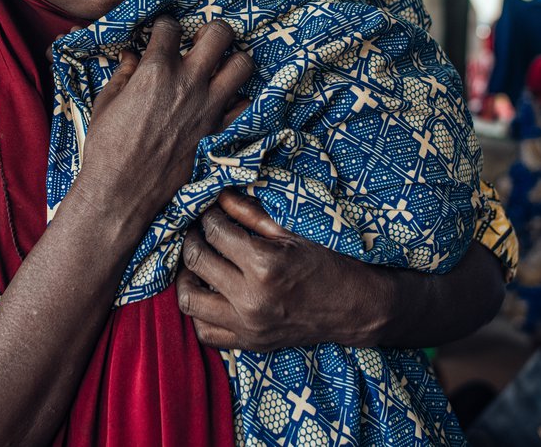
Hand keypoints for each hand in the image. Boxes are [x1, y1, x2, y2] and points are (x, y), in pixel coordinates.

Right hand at [72, 17, 253, 226]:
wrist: (121, 192)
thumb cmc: (106, 148)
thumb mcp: (106, 103)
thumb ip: (123, 74)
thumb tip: (131, 57)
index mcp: (156, 70)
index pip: (171, 26)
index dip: (165, 28)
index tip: (163, 35)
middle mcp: (188, 82)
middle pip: (220, 33)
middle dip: (212, 31)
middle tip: (202, 42)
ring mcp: (209, 107)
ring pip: (243, 64)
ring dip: (233, 61)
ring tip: (219, 68)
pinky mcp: (219, 133)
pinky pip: (246, 106)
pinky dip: (238, 102)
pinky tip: (224, 103)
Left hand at [176, 191, 370, 350]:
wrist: (354, 307)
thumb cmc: (326, 263)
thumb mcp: (291, 233)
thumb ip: (250, 214)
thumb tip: (219, 196)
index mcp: (264, 265)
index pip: (215, 232)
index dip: (209, 216)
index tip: (212, 212)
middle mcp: (251, 299)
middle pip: (196, 261)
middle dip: (193, 238)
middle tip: (199, 231)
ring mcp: (248, 326)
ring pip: (189, 300)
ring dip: (186, 276)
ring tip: (197, 262)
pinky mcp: (249, 344)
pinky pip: (204, 332)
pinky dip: (199, 312)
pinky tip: (208, 293)